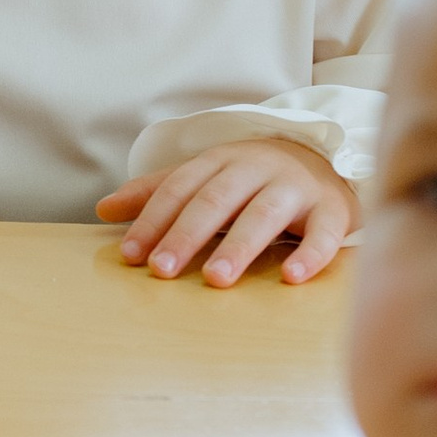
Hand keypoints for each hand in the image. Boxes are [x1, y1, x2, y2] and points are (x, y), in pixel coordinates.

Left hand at [97, 138, 353, 287]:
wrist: (326, 157)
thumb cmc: (253, 178)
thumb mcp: (206, 178)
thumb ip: (158, 193)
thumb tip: (103, 209)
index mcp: (221, 161)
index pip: (180, 189)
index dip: (153, 220)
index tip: (131, 256)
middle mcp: (257, 168)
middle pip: (216, 200)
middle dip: (186, 234)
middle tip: (163, 269)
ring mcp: (297, 186)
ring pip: (264, 214)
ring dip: (238, 247)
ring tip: (215, 279)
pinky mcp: (333, 208)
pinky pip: (324, 231)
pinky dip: (310, 254)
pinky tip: (291, 277)